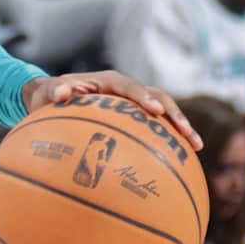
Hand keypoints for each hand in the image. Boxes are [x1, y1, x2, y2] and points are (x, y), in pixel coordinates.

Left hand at [22, 69, 202, 150]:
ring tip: (196, 147)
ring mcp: (133, 104)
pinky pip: (156, 128)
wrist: (53, 99)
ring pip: (164, 113)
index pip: (131, 87)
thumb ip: (55, 91)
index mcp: (110, 81)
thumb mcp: (48, 92)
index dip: (144, 97)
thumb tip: (63, 93)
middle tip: (188, 133)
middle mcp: (126, 90)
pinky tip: (181, 161)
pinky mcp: (135, 119)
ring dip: (181, 127)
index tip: (154, 110)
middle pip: (158, 98)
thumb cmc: (50, 96)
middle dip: (175, 115)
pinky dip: (169, 141)